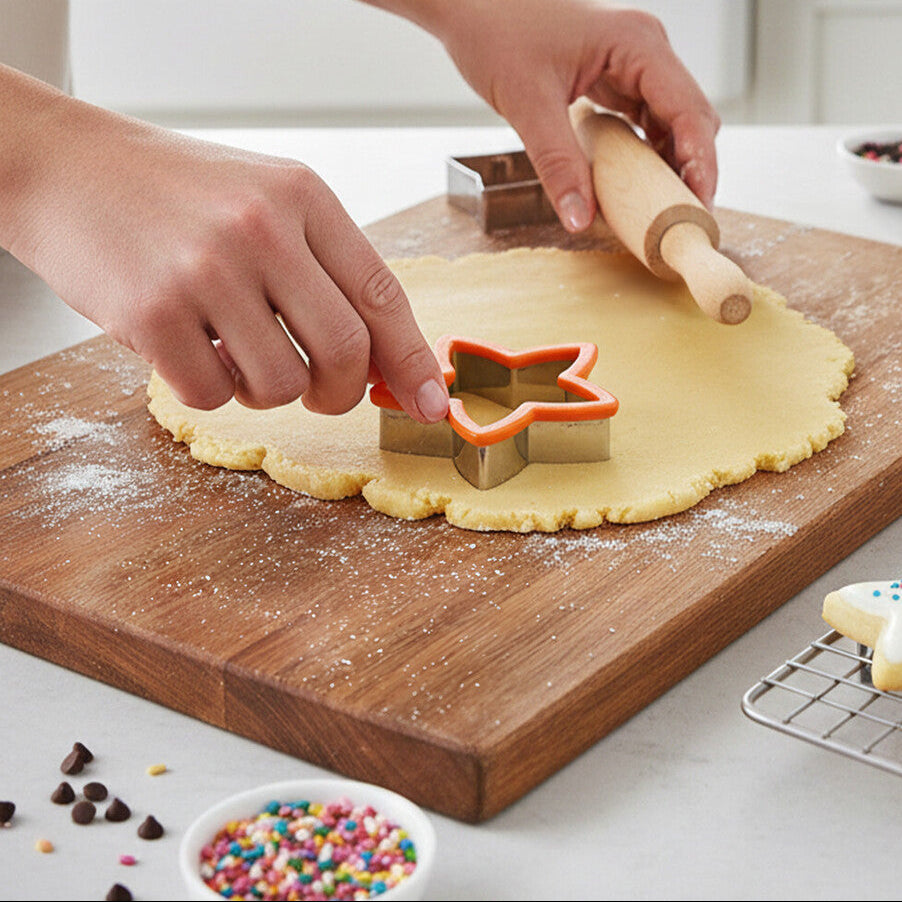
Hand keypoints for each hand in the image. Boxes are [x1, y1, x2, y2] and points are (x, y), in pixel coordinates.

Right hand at [0, 67, 448, 419]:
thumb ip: (327, 273)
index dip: (414, 361)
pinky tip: (186, 346)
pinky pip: (212, 395)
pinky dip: (209, 388)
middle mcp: (262, 230)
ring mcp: (206, 271)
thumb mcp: (266, 204)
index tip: (434, 405)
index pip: (383, 295)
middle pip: (345, 353)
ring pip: (280, 386)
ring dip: (265, 390)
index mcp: (303, 198)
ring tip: (233, 348)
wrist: (66, 166)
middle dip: (341, 393)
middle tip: (320, 394)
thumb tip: (383, 364)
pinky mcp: (153, 313)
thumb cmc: (178, 195)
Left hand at [375, 0, 719, 228]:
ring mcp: (631, 64)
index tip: (696, 207)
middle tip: (679, 220)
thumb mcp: (527, 104)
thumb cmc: (497, 33)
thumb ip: (558, 164)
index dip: (700, 161)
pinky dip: (642, 155)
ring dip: (666, 165)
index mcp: (637, 44)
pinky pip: (642, 122)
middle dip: (689, 168)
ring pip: (669, 123)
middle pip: (689, 117)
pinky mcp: (614, 78)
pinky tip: (632, 186)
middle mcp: (644, 50)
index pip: (689, 109)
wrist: (470, 7)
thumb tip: (580, 219)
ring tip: (659, 211)